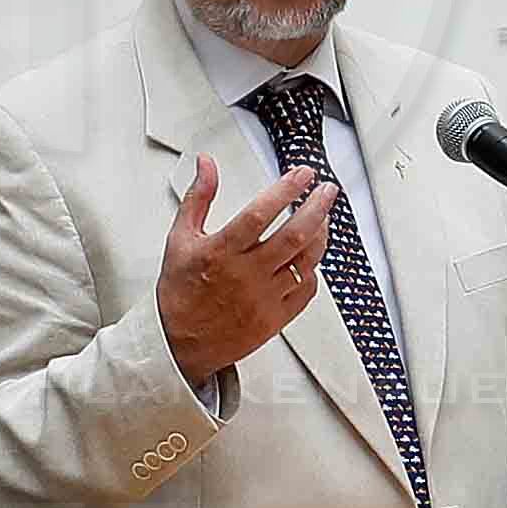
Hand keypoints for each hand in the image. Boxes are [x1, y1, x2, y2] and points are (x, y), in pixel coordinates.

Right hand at [155, 149, 333, 388]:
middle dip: (317, 208)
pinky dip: (312, 270)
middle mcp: (245, 275)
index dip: (286, 190)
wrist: (179, 343)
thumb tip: (207, 164)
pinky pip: (305, 290)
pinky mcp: (275, 319)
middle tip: (327, 191)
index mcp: (221, 252)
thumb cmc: (180, 291)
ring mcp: (263, 298)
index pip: (261, 213)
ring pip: (306, 262)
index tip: (302, 174)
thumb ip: (199, 198)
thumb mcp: (180, 238)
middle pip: (294, 236)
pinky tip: (310, 258)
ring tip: (322, 219)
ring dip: (320, 236)